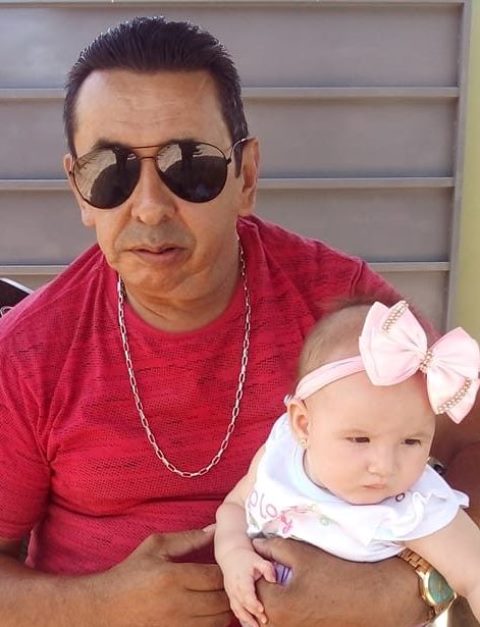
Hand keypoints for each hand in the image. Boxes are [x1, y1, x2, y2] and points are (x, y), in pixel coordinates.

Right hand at [96, 529, 231, 626]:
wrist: (105, 608)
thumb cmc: (131, 573)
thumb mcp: (156, 547)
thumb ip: (188, 539)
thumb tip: (215, 530)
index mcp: (173, 577)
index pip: (216, 577)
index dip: (226, 571)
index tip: (225, 565)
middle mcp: (177, 604)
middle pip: (222, 601)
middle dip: (228, 590)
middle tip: (227, 581)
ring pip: (218, 621)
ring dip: (223, 609)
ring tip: (218, 596)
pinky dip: (212, 623)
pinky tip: (207, 611)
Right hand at [221, 547, 275, 626]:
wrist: (231, 554)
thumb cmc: (246, 557)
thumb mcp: (258, 559)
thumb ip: (267, 568)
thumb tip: (274, 579)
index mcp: (241, 578)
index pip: (246, 593)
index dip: (253, 603)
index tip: (262, 609)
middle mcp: (234, 587)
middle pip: (242, 605)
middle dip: (253, 614)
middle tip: (265, 620)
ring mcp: (231, 593)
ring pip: (237, 610)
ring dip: (246, 619)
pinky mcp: (231, 596)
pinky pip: (235, 609)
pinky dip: (241, 617)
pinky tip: (249, 623)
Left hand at [253, 537, 427, 626]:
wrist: (376, 597)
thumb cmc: (338, 572)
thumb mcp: (302, 553)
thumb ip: (272, 547)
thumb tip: (254, 544)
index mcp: (276, 606)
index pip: (249, 585)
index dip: (252, 567)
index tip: (258, 554)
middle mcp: (281, 626)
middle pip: (257, 603)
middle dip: (257, 584)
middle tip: (265, 565)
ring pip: (270, 615)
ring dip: (269, 597)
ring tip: (278, 577)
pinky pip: (286, 621)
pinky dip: (283, 608)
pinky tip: (293, 592)